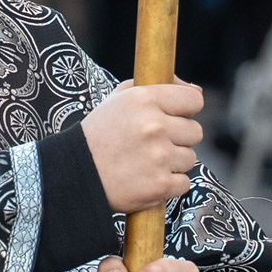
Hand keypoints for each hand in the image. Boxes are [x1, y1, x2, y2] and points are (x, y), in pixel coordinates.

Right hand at [81, 82, 204, 212]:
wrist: (75, 173)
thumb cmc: (100, 133)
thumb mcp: (120, 99)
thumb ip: (158, 87)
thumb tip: (197, 90)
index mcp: (145, 99)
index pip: (194, 100)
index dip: (185, 110)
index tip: (174, 118)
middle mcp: (154, 126)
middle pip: (195, 131)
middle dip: (178, 138)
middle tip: (154, 144)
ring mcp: (159, 157)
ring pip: (190, 158)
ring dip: (173, 162)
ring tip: (146, 162)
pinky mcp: (160, 185)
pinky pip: (184, 183)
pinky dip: (169, 185)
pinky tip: (147, 179)